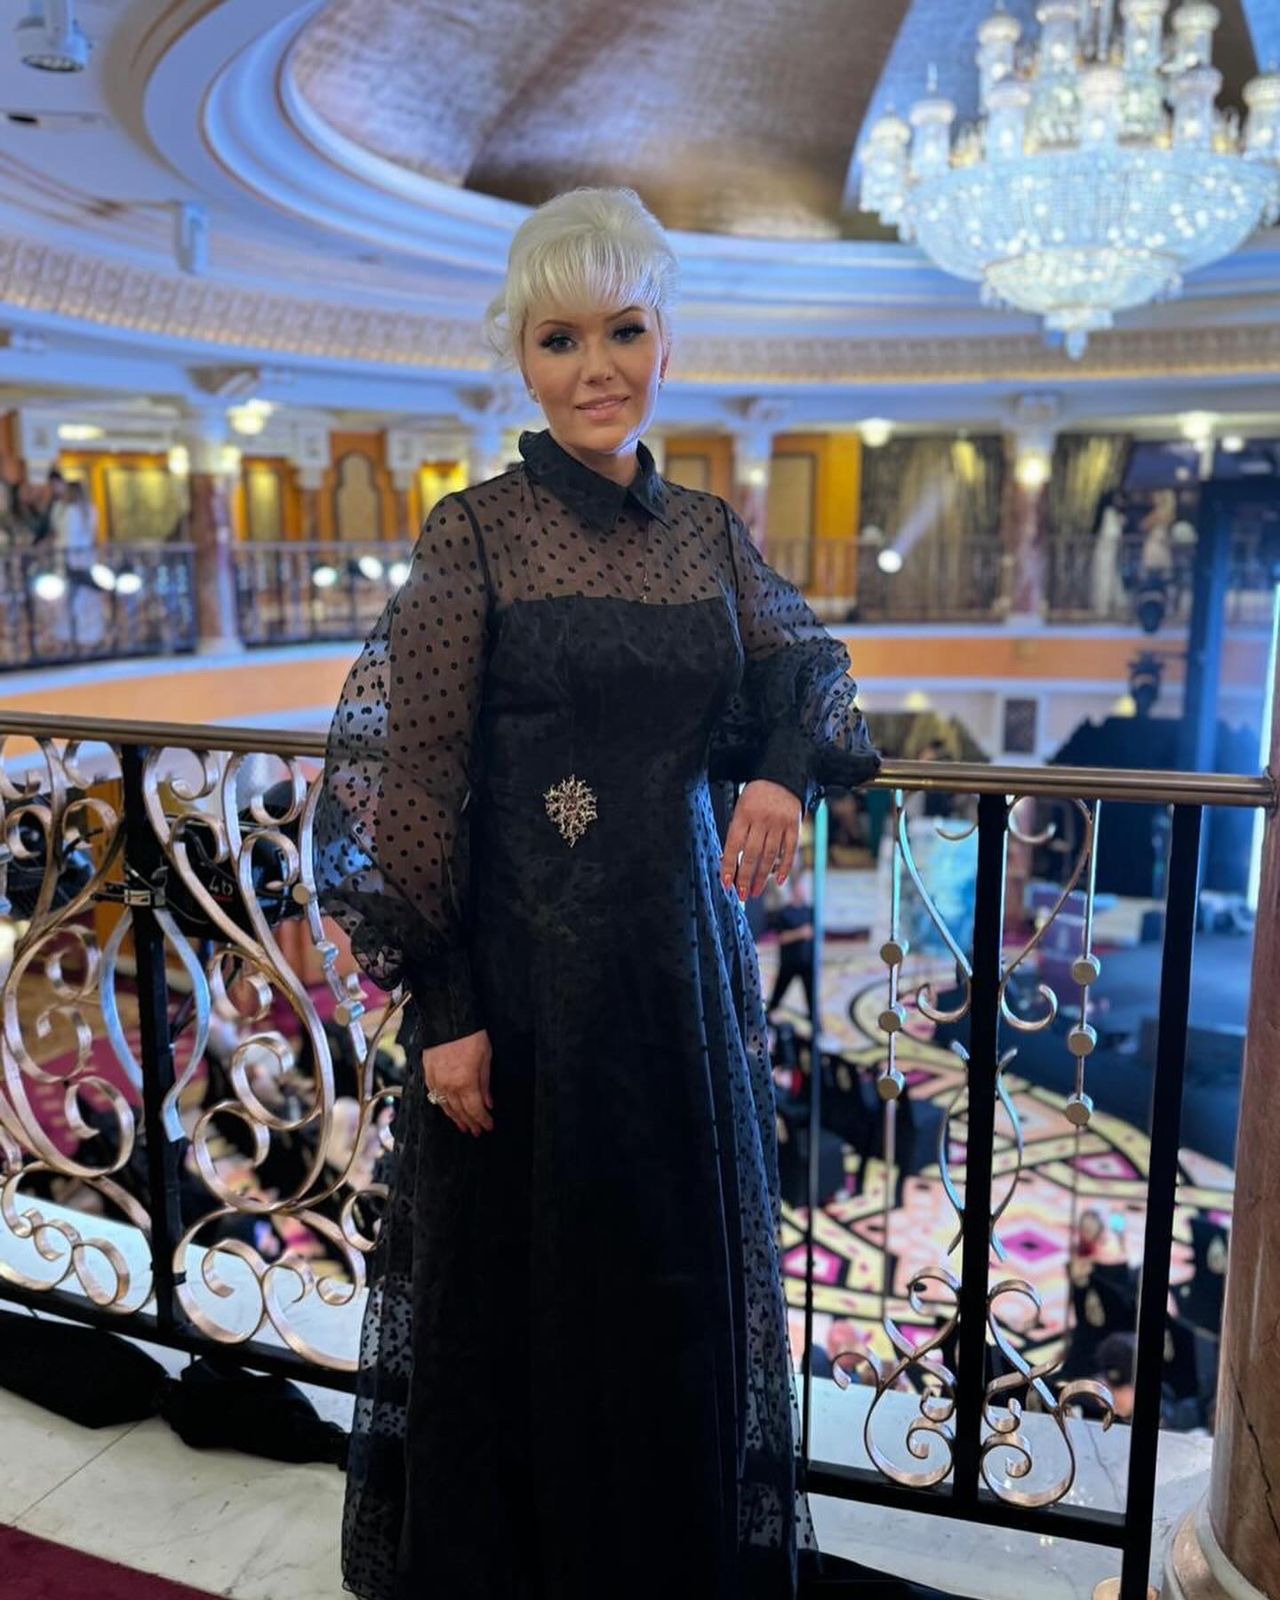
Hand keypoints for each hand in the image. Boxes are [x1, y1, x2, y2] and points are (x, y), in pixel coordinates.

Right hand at [422, 1029, 492, 1136]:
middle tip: (476, 1131)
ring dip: (456, 1118)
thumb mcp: (485, 1058)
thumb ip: (485, 1083)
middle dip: (470, 1122)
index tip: (488, 1127)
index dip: (483, 1121)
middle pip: (460, 1112)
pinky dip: (443, 1105)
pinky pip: (435, 1096)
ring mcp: (436, 1081)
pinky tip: (448, 1109)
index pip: (475, 1110)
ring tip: (463, 1125)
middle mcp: (448, 1086)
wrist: (447, 1018)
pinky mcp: (428, 1074)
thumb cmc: (470, 1035)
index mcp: (465, 1083)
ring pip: (446, 1107)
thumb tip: (488, 1103)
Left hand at [720, 779, 800, 901]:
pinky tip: (779, 881)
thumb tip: (728, 861)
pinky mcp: (794, 825)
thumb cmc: (755, 796)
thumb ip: (736, 832)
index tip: (726, 884)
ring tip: (755, 891)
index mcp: (743, 814)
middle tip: (741, 894)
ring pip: (770, 856)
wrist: (781, 776)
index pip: (734, 845)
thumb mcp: (740, 808)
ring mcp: (779, 823)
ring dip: (762, 877)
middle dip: (745, 877)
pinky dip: (785, 867)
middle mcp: (761, 820)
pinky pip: (790, 850)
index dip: (729, 866)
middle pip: (752, 854)